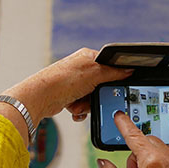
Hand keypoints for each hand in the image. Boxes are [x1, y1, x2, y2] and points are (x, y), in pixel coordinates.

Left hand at [2, 48, 131, 122]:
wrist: (39, 98)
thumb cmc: (63, 80)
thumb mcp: (94, 74)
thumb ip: (114, 72)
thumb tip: (130, 70)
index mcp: (88, 57)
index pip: (110, 66)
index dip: (114, 78)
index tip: (115, 87)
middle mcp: (81, 69)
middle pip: (102, 85)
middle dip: (96, 97)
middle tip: (91, 98)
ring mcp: (74, 83)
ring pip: (93, 98)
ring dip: (86, 105)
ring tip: (77, 104)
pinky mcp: (69, 96)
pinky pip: (83, 106)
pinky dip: (80, 110)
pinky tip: (73, 110)